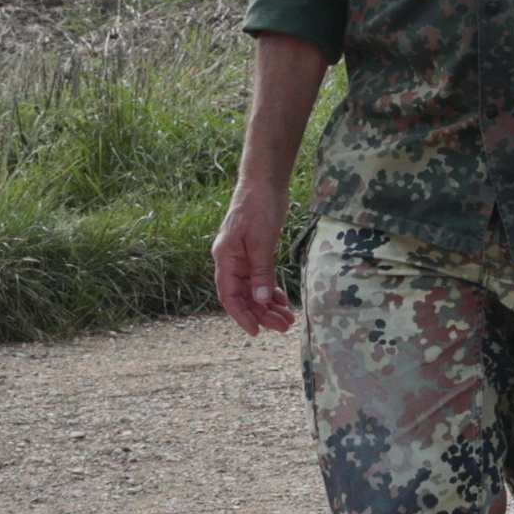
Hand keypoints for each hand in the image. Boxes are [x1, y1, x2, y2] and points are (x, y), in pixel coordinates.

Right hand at [210, 187, 296, 335]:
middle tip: (284, 326)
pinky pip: (260, 278)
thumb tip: (261, 300)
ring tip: (287, 319)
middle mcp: (231, 260)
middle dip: (261, 313)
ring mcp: (242, 257)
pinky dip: (271, 290)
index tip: (256, 332)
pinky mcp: (255, 252)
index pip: (229, 295)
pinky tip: (282, 300)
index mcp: (225, 258)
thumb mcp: (261, 240)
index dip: (241, 315)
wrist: (264, 182)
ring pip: (253, 289)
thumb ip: (261, 271)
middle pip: (243, 295)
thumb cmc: (259, 206)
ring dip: (268, 304)